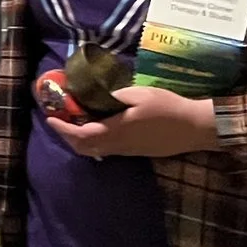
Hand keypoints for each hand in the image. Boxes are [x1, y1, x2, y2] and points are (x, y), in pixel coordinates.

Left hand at [44, 85, 214, 158]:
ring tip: (72, 124)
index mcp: (117, 130)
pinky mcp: (136, 152)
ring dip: (79, 141)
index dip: (63, 129)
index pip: (81, 135)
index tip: (50, 118)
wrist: (195, 128)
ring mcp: (128, 151)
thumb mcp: (140, 93)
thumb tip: (98, 94)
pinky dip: (94, 142)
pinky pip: (108, 151)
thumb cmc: (168, 107)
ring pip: (96, 151)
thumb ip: (116, 95)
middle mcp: (119, 145)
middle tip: (58, 121)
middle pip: (85, 148)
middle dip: (67, 136)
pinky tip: (95, 128)